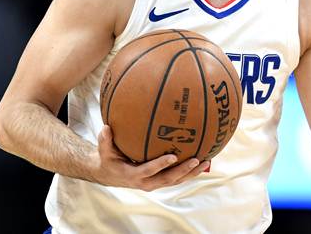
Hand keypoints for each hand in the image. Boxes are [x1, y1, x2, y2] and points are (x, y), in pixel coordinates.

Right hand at [91, 125, 208, 190]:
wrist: (111, 175)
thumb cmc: (109, 159)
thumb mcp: (104, 151)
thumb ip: (105, 140)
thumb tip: (106, 127)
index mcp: (133, 175)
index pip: (148, 171)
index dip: (160, 165)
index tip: (172, 156)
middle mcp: (146, 182)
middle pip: (168, 179)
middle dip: (183, 170)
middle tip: (196, 160)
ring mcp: (155, 183)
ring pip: (176, 180)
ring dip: (192, 173)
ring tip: (207, 162)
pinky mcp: (161, 181)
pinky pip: (178, 178)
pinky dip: (190, 171)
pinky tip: (204, 161)